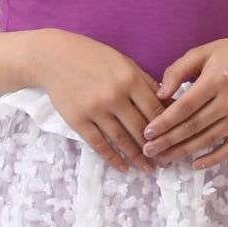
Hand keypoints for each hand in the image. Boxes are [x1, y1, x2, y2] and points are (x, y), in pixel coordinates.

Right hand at [28, 30, 167, 173]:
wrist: (52, 58)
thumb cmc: (93, 57)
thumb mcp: (123, 62)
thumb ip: (145, 83)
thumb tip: (169, 104)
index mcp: (130, 79)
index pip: (155, 110)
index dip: (167, 128)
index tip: (175, 141)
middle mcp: (114, 96)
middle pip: (141, 128)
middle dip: (155, 148)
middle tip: (166, 162)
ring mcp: (95, 110)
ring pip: (121, 140)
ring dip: (137, 158)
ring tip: (148, 169)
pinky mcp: (77, 120)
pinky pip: (99, 145)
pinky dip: (112, 159)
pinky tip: (123, 168)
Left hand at [141, 34, 227, 169]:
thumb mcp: (202, 53)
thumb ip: (177, 71)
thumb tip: (159, 95)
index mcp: (217, 80)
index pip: (186, 106)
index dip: (165, 122)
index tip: (147, 132)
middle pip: (194, 126)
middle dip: (169, 141)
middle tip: (148, 151)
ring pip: (209, 139)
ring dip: (184, 152)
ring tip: (164, 158)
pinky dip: (213, 159)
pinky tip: (195, 164)